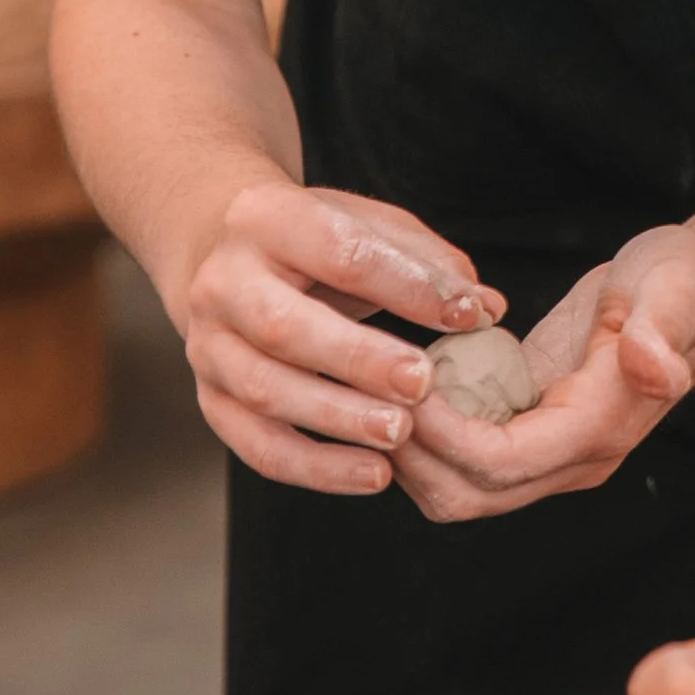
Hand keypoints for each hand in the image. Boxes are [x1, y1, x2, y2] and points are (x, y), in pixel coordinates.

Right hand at [181, 178, 502, 495]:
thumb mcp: (369, 225)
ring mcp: (207, 345)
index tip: (468, 315)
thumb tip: (487, 308)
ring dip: (338, 419)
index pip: (339, 252)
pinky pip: (256, 444)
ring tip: (402, 436)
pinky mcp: (210, 398)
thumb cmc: (316, 241)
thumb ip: (429, 263)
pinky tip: (374, 475)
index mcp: (264, 218)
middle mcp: (222, 283)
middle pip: (284, 327)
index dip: (407, 286)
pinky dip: (315, 467)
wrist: (222, 253)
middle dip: (359, 360)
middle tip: (423, 385)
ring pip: (265, 391)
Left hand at [390, 224, 694, 523]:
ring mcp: (550, 453)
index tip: (406, 379)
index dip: (441, 433)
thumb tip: (653, 368)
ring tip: (385, 381)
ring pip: (456, 488)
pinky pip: (462, 458)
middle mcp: (573, 459)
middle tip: (376, 384)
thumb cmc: (687, 284)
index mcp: (601, 429)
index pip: (498, 463)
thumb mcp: (677, 290)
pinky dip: (426, 432)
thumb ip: (661, 332)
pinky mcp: (531, 433)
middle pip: (466, 496)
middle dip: (410, 453)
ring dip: (411, 449)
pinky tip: (411, 378)